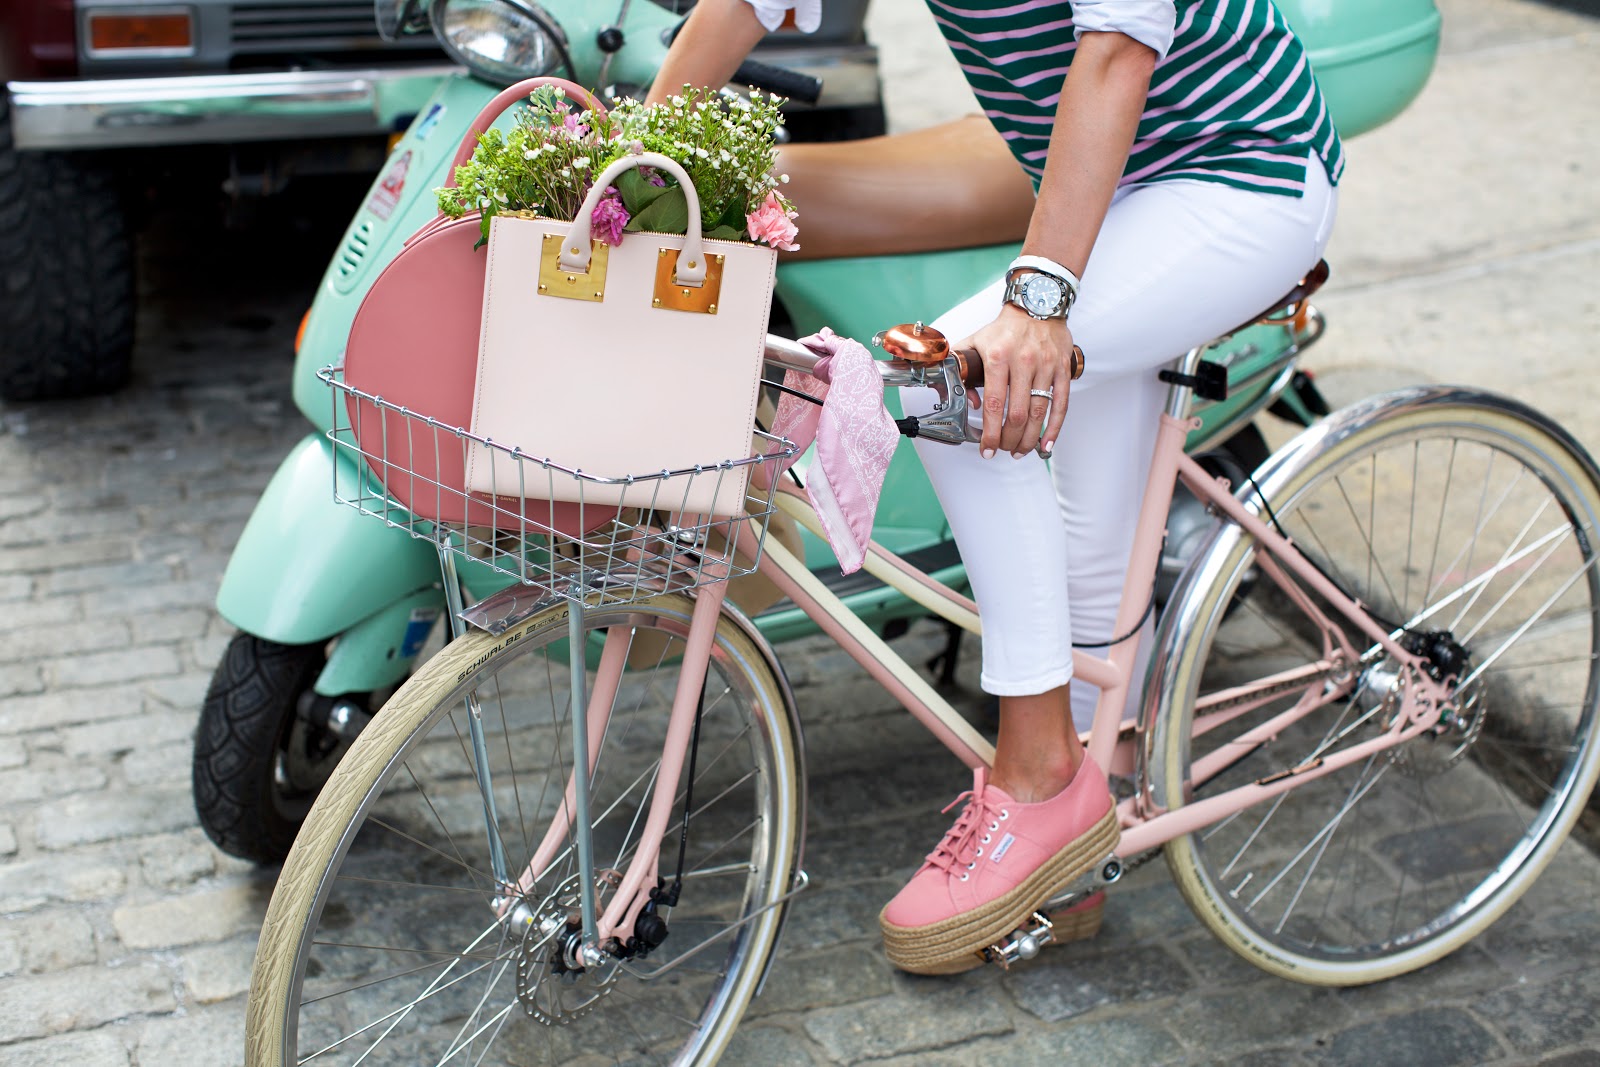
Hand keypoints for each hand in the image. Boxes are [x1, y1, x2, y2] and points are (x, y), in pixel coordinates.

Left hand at [961, 304, 1075, 457]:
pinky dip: (1054, 427)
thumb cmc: (1005, 329)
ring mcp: (1046, 366)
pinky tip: (1046, 443)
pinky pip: (1061, 404)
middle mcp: (1024, 361)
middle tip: (1003, 450)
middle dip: (1009, 439)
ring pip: (1039, 412)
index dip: (990, 432)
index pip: (994, 403)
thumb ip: (962, 370)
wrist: (1037, 304)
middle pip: (1018, 413)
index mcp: (998, 357)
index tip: (986, 448)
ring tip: (1020, 451)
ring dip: (1029, 438)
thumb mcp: (975, 342)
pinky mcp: (1062, 369)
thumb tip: (967, 401)